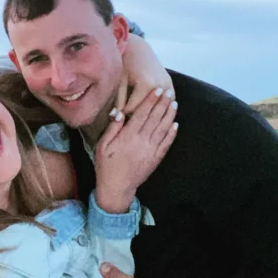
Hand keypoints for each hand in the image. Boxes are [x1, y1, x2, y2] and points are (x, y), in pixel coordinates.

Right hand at [95, 87, 177, 212]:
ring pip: (163, 129)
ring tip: (174, 103)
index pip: (142, 114)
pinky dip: (172, 133)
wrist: (117, 187)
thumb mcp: (102, 146)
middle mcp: (141, 141)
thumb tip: (120, 112)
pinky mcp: (155, 159)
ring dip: (169, 115)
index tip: (157, 90)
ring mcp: (151, 150)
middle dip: (162, 104)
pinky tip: (175, 124)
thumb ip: (112, 129)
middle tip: (169, 91)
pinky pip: (166, 144)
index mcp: (127, 137)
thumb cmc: (106, 165)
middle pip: (155, 118)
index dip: (150, 101)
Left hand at [114, 35, 172, 115]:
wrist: (138, 49)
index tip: (115, 121)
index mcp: (147, 84)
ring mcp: (168, 85)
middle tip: (124, 124)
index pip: (134, 110)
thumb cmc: (125, 63)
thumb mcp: (120, 81)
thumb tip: (115, 118)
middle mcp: (161, 86)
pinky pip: (166, 104)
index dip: (123, 116)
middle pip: (147, 111)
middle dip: (135, 117)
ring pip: (158, 109)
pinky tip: (150, 115)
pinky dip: (158, 110)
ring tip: (138, 122)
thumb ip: (119, 100)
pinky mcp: (171, 85)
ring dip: (148, 115)